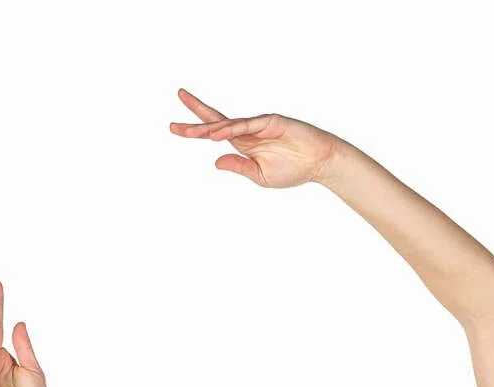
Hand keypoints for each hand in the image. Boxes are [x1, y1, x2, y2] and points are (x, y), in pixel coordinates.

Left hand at [168, 87, 338, 188]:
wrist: (318, 162)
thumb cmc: (293, 169)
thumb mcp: (260, 176)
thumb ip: (238, 167)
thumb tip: (215, 161)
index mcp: (243, 144)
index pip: (214, 134)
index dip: (195, 131)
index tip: (175, 128)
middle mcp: (247, 131)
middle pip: (216, 120)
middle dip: (196, 113)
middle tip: (177, 102)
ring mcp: (258, 124)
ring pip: (228, 124)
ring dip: (209, 127)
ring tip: (191, 132)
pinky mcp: (271, 121)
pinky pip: (246, 125)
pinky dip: (231, 129)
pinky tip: (217, 133)